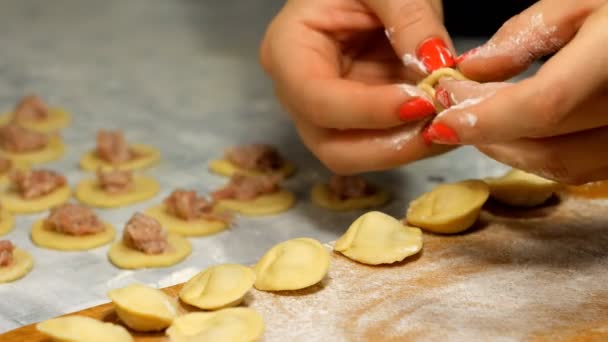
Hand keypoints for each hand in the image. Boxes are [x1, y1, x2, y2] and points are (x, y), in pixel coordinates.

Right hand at [259, 0, 455, 173]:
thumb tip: (438, 68)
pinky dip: (415, 139)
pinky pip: (380, 145)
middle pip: (332, 147)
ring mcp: (325, 113)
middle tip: (443, 125)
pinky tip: (445, 120)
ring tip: (452, 123)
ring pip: (358, 156)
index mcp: (287, 51)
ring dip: (408, 148)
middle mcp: (298, 94)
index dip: (369, 110)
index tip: (424, 101)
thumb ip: (410, 19)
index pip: (317, 99)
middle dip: (391, 145)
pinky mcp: (354, 120)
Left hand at [424, 0, 607, 183]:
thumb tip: (473, 70)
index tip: (442, 114)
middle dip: (486, 134)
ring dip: (509, 150)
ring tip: (476, 121)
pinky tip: (517, 131)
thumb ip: (528, 34)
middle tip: (450, 111)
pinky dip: (541, 154)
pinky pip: (585, 166)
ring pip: (564, 166)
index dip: (486, 118)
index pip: (545, 106)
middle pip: (549, 146)